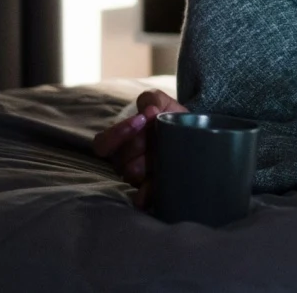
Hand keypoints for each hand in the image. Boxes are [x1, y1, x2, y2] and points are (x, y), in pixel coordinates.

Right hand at [92, 88, 186, 208]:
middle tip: (159, 134)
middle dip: (140, 144)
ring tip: (165, 151)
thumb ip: (152, 100)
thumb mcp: (162, 103)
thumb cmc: (170, 117)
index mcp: (122, 141)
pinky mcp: (154, 190)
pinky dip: (147, 194)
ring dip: (148, 163)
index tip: (142, 120)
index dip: (118, 133)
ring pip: (133, 175)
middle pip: (121, 159)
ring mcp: (139, 177)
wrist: (193, 133)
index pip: (103, 144)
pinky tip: (152, 189)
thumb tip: (149, 109)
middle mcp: (126, 161)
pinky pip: (145, 196)